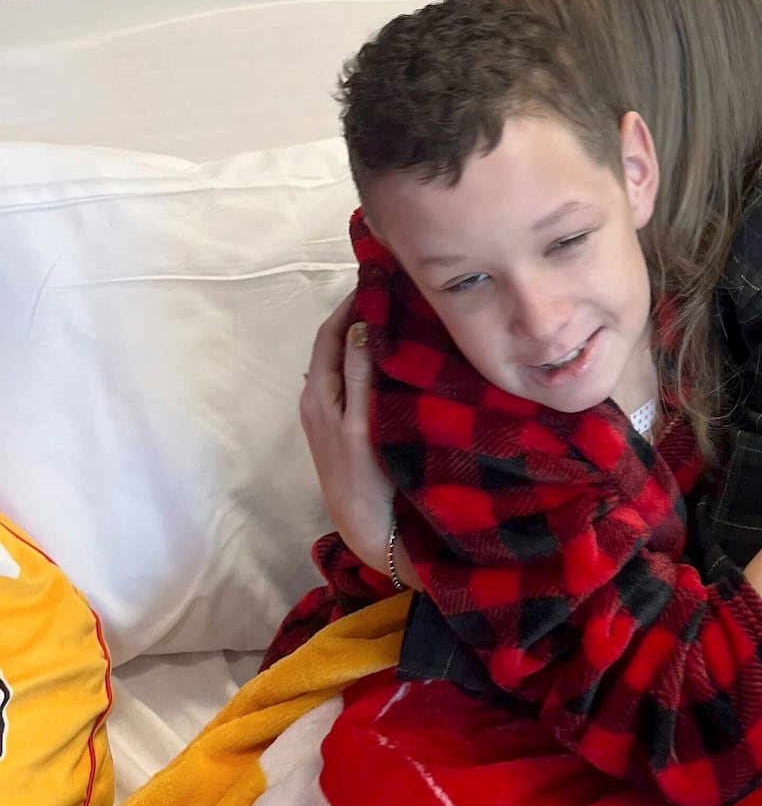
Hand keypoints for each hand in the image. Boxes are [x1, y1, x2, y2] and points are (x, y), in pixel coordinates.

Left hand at [300, 290, 395, 571]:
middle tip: (395, 288)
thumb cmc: (365, 479)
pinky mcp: (349, 424)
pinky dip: (372, 358)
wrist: (369, 530)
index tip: (379, 276)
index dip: (351, 302)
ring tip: (400, 312)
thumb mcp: (360, 424)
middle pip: (337, 342)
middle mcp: (320, 397)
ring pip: (348, 359)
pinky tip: (396, 354)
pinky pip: (357, 377)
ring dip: (368, 334)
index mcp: (318, 393)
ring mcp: (333, 412)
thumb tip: (360, 323)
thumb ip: (359, 375)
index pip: (331, 332)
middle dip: (360, 313)